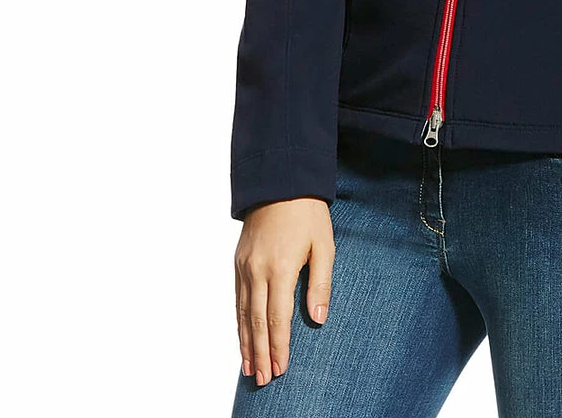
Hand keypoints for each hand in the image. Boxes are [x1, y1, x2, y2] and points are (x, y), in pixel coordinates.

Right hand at [234, 197, 334, 386]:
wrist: (280, 181)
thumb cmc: (307, 212)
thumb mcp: (324, 244)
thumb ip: (321, 282)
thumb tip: (318, 318)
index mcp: (281, 267)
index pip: (277, 317)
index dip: (279, 345)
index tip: (282, 368)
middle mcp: (257, 270)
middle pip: (256, 321)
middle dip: (261, 352)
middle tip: (264, 379)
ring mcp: (244, 266)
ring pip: (242, 313)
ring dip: (246, 343)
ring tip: (250, 368)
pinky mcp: (238, 261)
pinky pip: (237, 298)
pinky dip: (238, 321)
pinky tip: (242, 336)